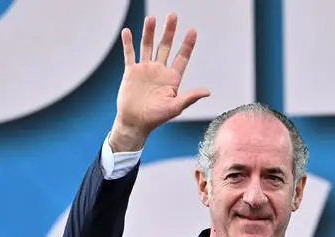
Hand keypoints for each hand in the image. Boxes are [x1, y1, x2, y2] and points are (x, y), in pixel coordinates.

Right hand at [111, 13, 209, 151]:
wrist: (135, 123)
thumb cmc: (156, 118)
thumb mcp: (175, 107)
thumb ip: (190, 97)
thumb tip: (207, 91)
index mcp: (172, 78)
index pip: (182, 57)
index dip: (187, 44)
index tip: (192, 30)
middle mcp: (159, 71)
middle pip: (165, 46)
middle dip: (169, 31)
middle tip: (173, 15)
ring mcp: (145, 70)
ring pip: (148, 46)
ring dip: (149, 33)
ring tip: (151, 18)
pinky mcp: (131, 72)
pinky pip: (129, 54)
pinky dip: (128, 43)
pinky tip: (128, 31)